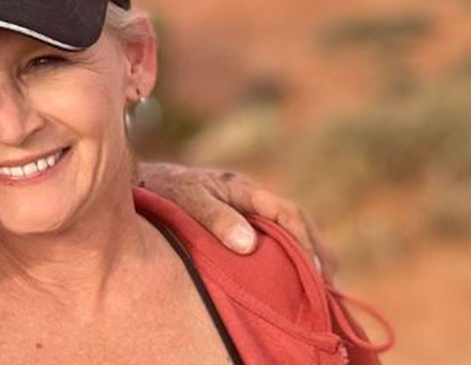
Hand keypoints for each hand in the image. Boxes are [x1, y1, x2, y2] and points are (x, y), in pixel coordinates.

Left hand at [136, 162, 334, 276]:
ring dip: (304, 255)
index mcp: (242, 188)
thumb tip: (248, 244)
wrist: (137, 182)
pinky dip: (283, 258)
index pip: (286, 212)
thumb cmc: (161, 189)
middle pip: (294, 223)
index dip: (304, 240)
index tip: (314, 269)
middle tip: (332, 283)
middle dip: (316, 250)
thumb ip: (215, 217)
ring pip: (283, 232)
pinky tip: (289, 278)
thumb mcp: (187, 199)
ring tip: (321, 287)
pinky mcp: (232, 223)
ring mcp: (241, 210)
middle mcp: (247, 198)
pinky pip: (267, 240)